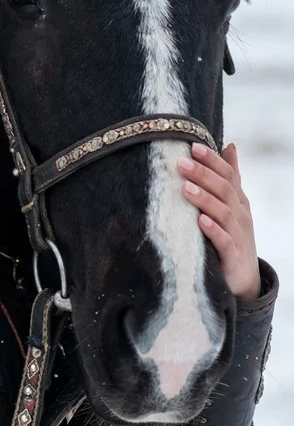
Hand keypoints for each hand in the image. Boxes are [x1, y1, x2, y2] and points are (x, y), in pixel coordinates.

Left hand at [177, 142, 259, 300]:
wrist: (244, 280)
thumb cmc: (232, 237)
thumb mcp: (232, 205)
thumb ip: (230, 177)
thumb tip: (230, 146)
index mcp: (238, 200)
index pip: (228, 174)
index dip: (212, 160)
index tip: (192, 146)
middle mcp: (240, 214)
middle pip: (224, 190)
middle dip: (203, 175)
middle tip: (181, 162)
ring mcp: (238, 235)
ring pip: (224, 213)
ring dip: (205, 200)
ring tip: (186, 188)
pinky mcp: (233, 257)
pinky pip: (224, 241)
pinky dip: (213, 230)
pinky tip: (200, 222)